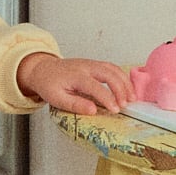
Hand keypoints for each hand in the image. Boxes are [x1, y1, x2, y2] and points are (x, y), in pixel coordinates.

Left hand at [17, 53, 134, 115]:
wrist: (43, 69)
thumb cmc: (49, 85)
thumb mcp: (56, 99)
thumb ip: (75, 104)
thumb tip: (93, 111)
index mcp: (75, 76)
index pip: (95, 86)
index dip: (108, 98)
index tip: (116, 110)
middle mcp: (85, 67)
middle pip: (109, 73)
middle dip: (121, 89)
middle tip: (127, 105)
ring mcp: (91, 63)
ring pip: (113, 69)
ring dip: (125, 82)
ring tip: (132, 98)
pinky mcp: (95, 64)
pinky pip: (112, 68)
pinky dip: (122, 77)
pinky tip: (127, 88)